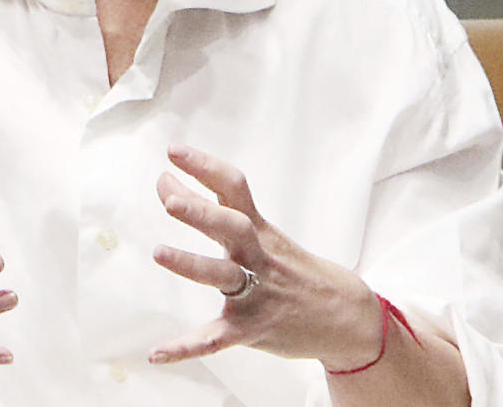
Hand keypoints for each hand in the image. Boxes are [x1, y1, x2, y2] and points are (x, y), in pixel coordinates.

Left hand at [149, 145, 380, 371]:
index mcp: (261, 231)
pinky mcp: (251, 329)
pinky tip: (157, 353)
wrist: (345, 318)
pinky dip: (186, 347)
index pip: (234, 189)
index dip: (205, 167)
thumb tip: (169, 185)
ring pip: (222, 276)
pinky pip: (216, 339)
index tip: (174, 151)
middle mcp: (258, 257)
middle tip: (170, 199)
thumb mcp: (265, 235)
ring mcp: (256, 294)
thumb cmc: (295, 269)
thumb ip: (217, 212)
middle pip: (231, 227)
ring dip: (191, 264)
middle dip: (201, 212)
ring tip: (159, 252)